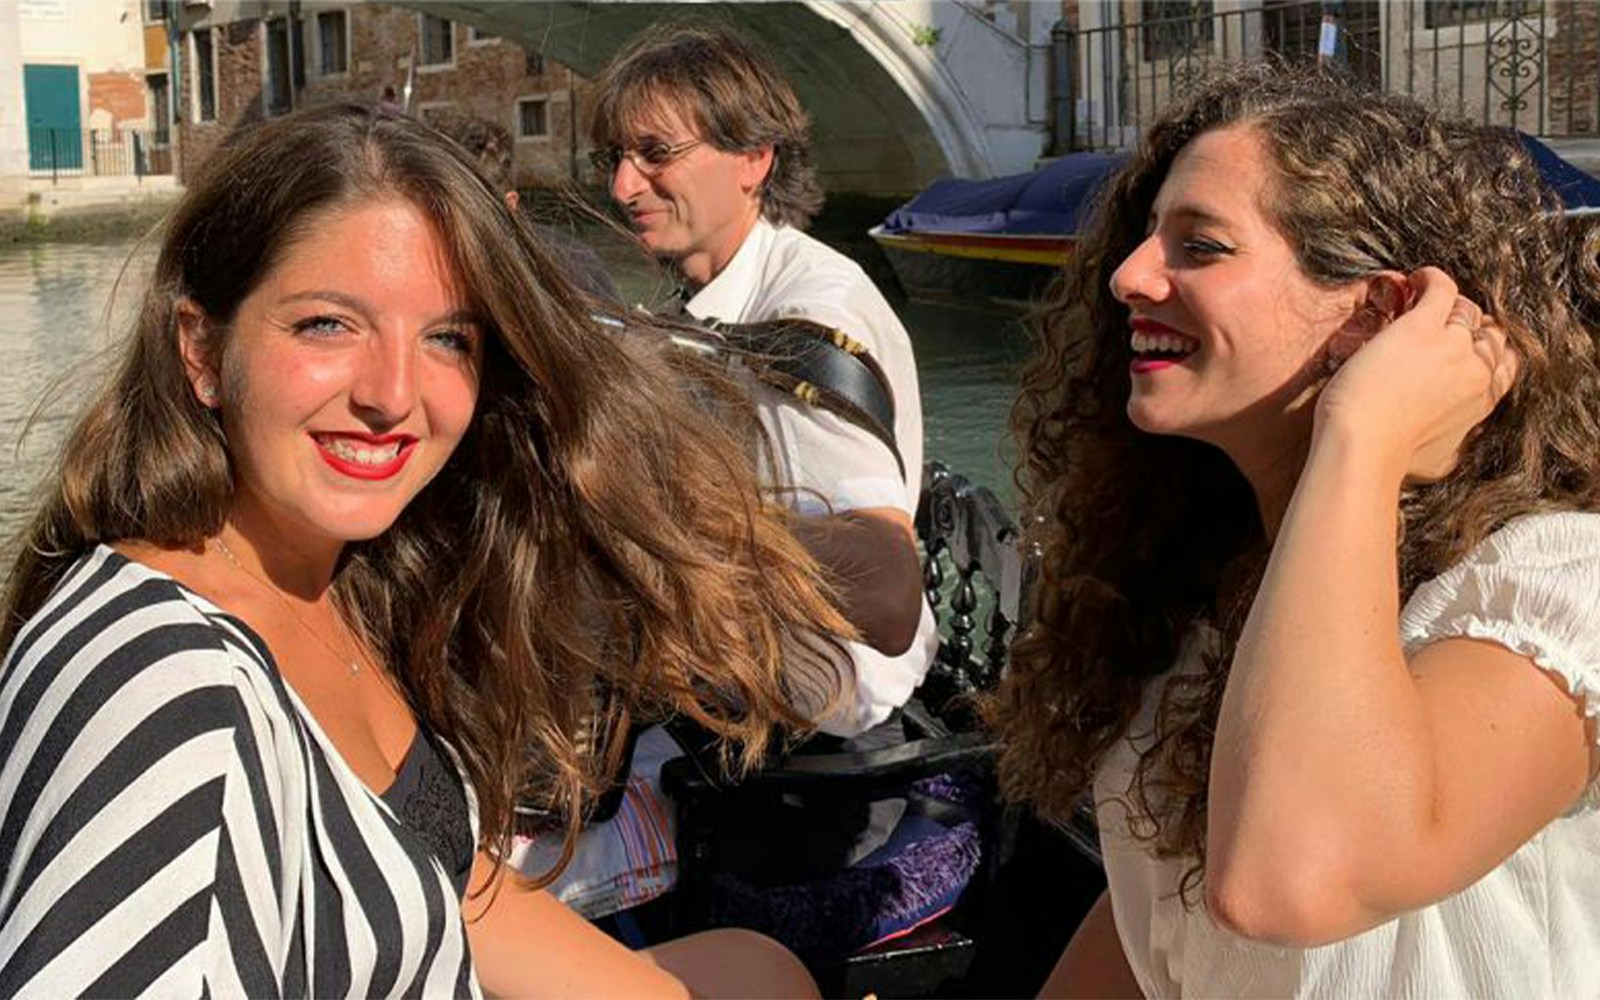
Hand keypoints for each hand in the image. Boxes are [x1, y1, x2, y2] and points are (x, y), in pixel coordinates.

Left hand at [1314, 267, 1518, 481]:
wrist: (1364, 447)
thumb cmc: (1389, 461)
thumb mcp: (1440, 459)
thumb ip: (1455, 441)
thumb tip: (1456, 443)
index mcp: (1483, 402)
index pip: (1505, 364)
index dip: (1487, 352)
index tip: (1465, 349)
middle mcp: (1476, 371)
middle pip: (1489, 334)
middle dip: (1469, 328)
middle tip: (1442, 325)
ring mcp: (1453, 347)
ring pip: (1467, 311)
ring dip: (1448, 305)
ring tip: (1424, 301)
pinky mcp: (1422, 328)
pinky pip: (1441, 289)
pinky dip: (1430, 279)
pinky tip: (1415, 280)